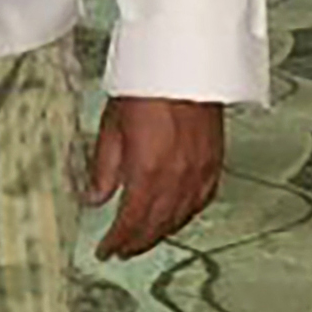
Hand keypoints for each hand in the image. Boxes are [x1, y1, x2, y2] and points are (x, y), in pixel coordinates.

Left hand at [85, 97, 226, 258]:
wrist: (184, 61)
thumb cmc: (147, 85)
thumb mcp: (111, 127)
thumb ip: (104, 169)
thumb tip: (96, 198)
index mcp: (148, 170)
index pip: (131, 221)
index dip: (117, 241)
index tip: (105, 251)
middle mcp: (177, 176)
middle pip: (157, 225)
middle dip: (137, 243)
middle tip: (122, 251)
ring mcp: (200, 169)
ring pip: (181, 216)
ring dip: (162, 232)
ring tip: (146, 238)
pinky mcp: (215, 159)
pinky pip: (203, 199)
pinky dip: (188, 213)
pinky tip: (178, 215)